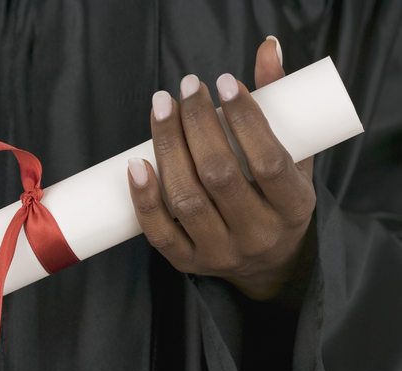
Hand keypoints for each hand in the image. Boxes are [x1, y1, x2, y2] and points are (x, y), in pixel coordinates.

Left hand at [127, 38, 315, 300]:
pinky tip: (136, 163)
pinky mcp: (187, 261)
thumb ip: (279, 105)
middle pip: (220, 176)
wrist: (268, 262)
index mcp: (294, 208)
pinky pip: (159, 231)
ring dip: (168, 149)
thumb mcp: (293, 157)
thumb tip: (266, 48)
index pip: (269, 162)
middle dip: (198, 125)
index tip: (224, 82)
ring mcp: (220, 252)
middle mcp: (257, 234)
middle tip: (186, 88)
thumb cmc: (278, 200)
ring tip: (162, 109)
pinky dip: (144, 198)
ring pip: (187, 199)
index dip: (246, 119)